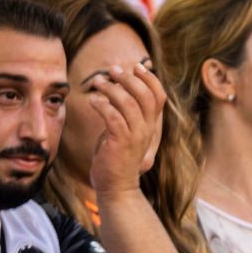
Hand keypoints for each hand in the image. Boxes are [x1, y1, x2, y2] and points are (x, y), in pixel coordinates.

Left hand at [87, 62, 164, 196]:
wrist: (116, 186)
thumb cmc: (115, 157)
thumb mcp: (124, 132)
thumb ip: (124, 113)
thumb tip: (114, 89)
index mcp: (150, 125)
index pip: (158, 96)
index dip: (150, 79)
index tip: (136, 66)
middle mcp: (146, 129)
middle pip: (144, 95)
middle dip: (128, 78)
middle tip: (111, 69)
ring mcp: (135, 136)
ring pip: (128, 103)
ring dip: (111, 88)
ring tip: (97, 81)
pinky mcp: (120, 142)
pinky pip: (112, 116)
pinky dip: (102, 105)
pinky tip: (93, 100)